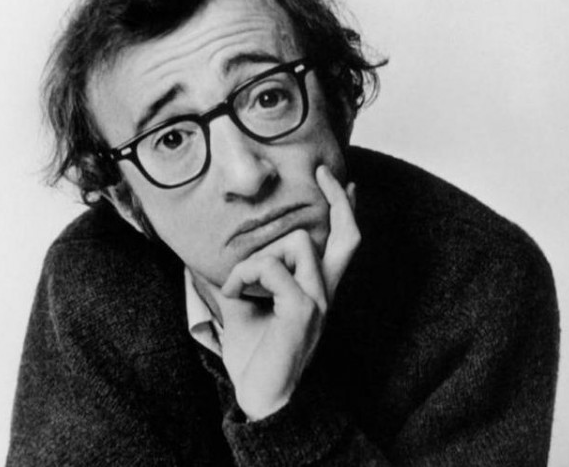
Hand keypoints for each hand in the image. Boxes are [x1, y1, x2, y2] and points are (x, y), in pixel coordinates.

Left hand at [207, 165, 359, 419]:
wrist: (260, 397)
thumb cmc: (254, 356)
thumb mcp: (245, 308)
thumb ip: (245, 280)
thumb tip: (220, 256)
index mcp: (316, 291)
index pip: (344, 245)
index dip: (347, 212)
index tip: (346, 184)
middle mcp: (325, 292)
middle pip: (348, 235)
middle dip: (337, 199)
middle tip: (324, 171)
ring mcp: (319, 300)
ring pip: (298, 242)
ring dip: (259, 257)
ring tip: (242, 287)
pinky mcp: (304, 309)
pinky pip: (271, 268)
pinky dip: (245, 276)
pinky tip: (237, 297)